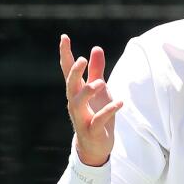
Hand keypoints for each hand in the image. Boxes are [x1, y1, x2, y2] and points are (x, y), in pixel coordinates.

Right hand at [60, 34, 122, 165]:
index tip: (64, 37)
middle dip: (74, 73)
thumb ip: (97, 70)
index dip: (65, 54)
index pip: (67, 71)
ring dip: (88, 92)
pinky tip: (120, 102)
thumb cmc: (95, 114)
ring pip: (78, 103)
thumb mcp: (99, 91)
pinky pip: (98, 120)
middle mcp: (75, 103)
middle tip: (82, 60)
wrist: (95, 146)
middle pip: (70, 85)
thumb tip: (96, 48)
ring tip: (101, 83)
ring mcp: (82, 118)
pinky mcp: (92, 130)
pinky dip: (108, 111)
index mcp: (76, 92)